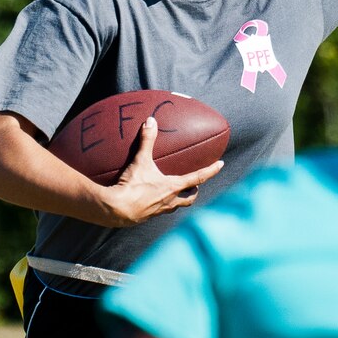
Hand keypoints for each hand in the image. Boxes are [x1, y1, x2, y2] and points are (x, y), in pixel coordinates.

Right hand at [102, 116, 223, 226]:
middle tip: (196, 185)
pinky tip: (154, 201)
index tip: (221, 165)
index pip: (199, 177)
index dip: (211, 170)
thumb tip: (151, 121)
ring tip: (177, 193)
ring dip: (180, 200)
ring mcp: (160, 210)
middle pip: (190, 198)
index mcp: (173, 186)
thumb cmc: (132, 185)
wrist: (115, 210)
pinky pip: (161, 211)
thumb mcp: (140, 161)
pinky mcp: (148, 216)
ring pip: (177, 206)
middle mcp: (171, 200)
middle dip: (195, 191)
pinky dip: (163, 205)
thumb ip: (147, 140)